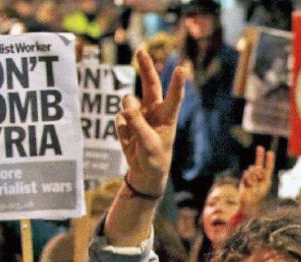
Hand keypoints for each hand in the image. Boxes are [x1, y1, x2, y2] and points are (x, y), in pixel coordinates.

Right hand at [115, 48, 184, 197]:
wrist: (145, 173)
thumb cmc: (154, 160)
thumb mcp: (148, 144)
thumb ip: (138, 123)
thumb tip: (126, 99)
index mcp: (168, 118)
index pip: (173, 98)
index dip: (176, 83)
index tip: (181, 68)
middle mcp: (155, 112)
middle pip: (150, 85)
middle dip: (145, 68)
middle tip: (140, 51)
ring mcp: (140, 115)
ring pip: (128, 101)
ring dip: (128, 113)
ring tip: (136, 135)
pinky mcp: (126, 121)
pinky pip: (119, 119)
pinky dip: (121, 130)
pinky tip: (129, 141)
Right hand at [238, 146, 275, 216]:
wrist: (249, 203)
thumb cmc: (259, 195)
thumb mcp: (264, 184)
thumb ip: (261, 174)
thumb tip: (254, 166)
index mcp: (266, 179)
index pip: (268, 167)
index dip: (269, 160)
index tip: (269, 152)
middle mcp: (259, 177)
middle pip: (259, 164)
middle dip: (260, 155)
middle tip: (260, 147)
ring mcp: (251, 178)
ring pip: (252, 169)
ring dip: (253, 174)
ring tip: (253, 183)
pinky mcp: (245, 180)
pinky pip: (246, 173)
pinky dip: (248, 177)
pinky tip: (248, 183)